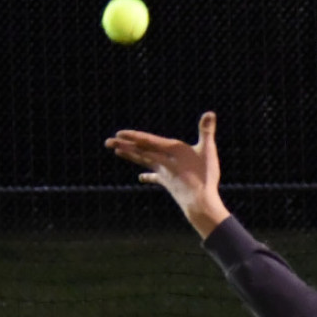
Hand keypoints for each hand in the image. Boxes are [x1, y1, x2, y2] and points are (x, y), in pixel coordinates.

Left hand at [105, 111, 231, 238]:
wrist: (199, 203)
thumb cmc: (204, 176)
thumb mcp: (208, 151)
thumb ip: (207, 131)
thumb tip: (210, 112)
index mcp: (172, 150)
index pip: (148, 141)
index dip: (133, 137)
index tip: (119, 134)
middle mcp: (164, 161)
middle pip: (140, 151)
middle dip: (124, 145)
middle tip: (107, 142)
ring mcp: (164, 173)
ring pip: (144, 161)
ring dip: (130, 155)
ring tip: (117, 151)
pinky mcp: (168, 183)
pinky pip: (155, 178)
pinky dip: (148, 176)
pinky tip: (140, 177)